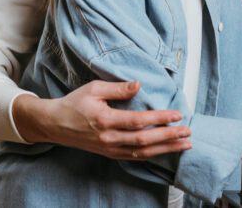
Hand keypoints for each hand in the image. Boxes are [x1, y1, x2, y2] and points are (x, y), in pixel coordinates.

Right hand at [13, 80, 190, 159]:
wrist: (54, 124)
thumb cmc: (74, 103)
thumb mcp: (94, 89)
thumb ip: (118, 88)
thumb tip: (139, 84)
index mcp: (105, 120)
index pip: (139, 121)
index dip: (160, 118)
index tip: (178, 115)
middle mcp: (108, 138)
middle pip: (144, 140)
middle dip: (169, 137)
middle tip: (188, 132)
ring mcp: (109, 148)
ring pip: (142, 152)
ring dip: (166, 149)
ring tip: (185, 145)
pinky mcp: (109, 153)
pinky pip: (134, 157)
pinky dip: (152, 155)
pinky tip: (166, 151)